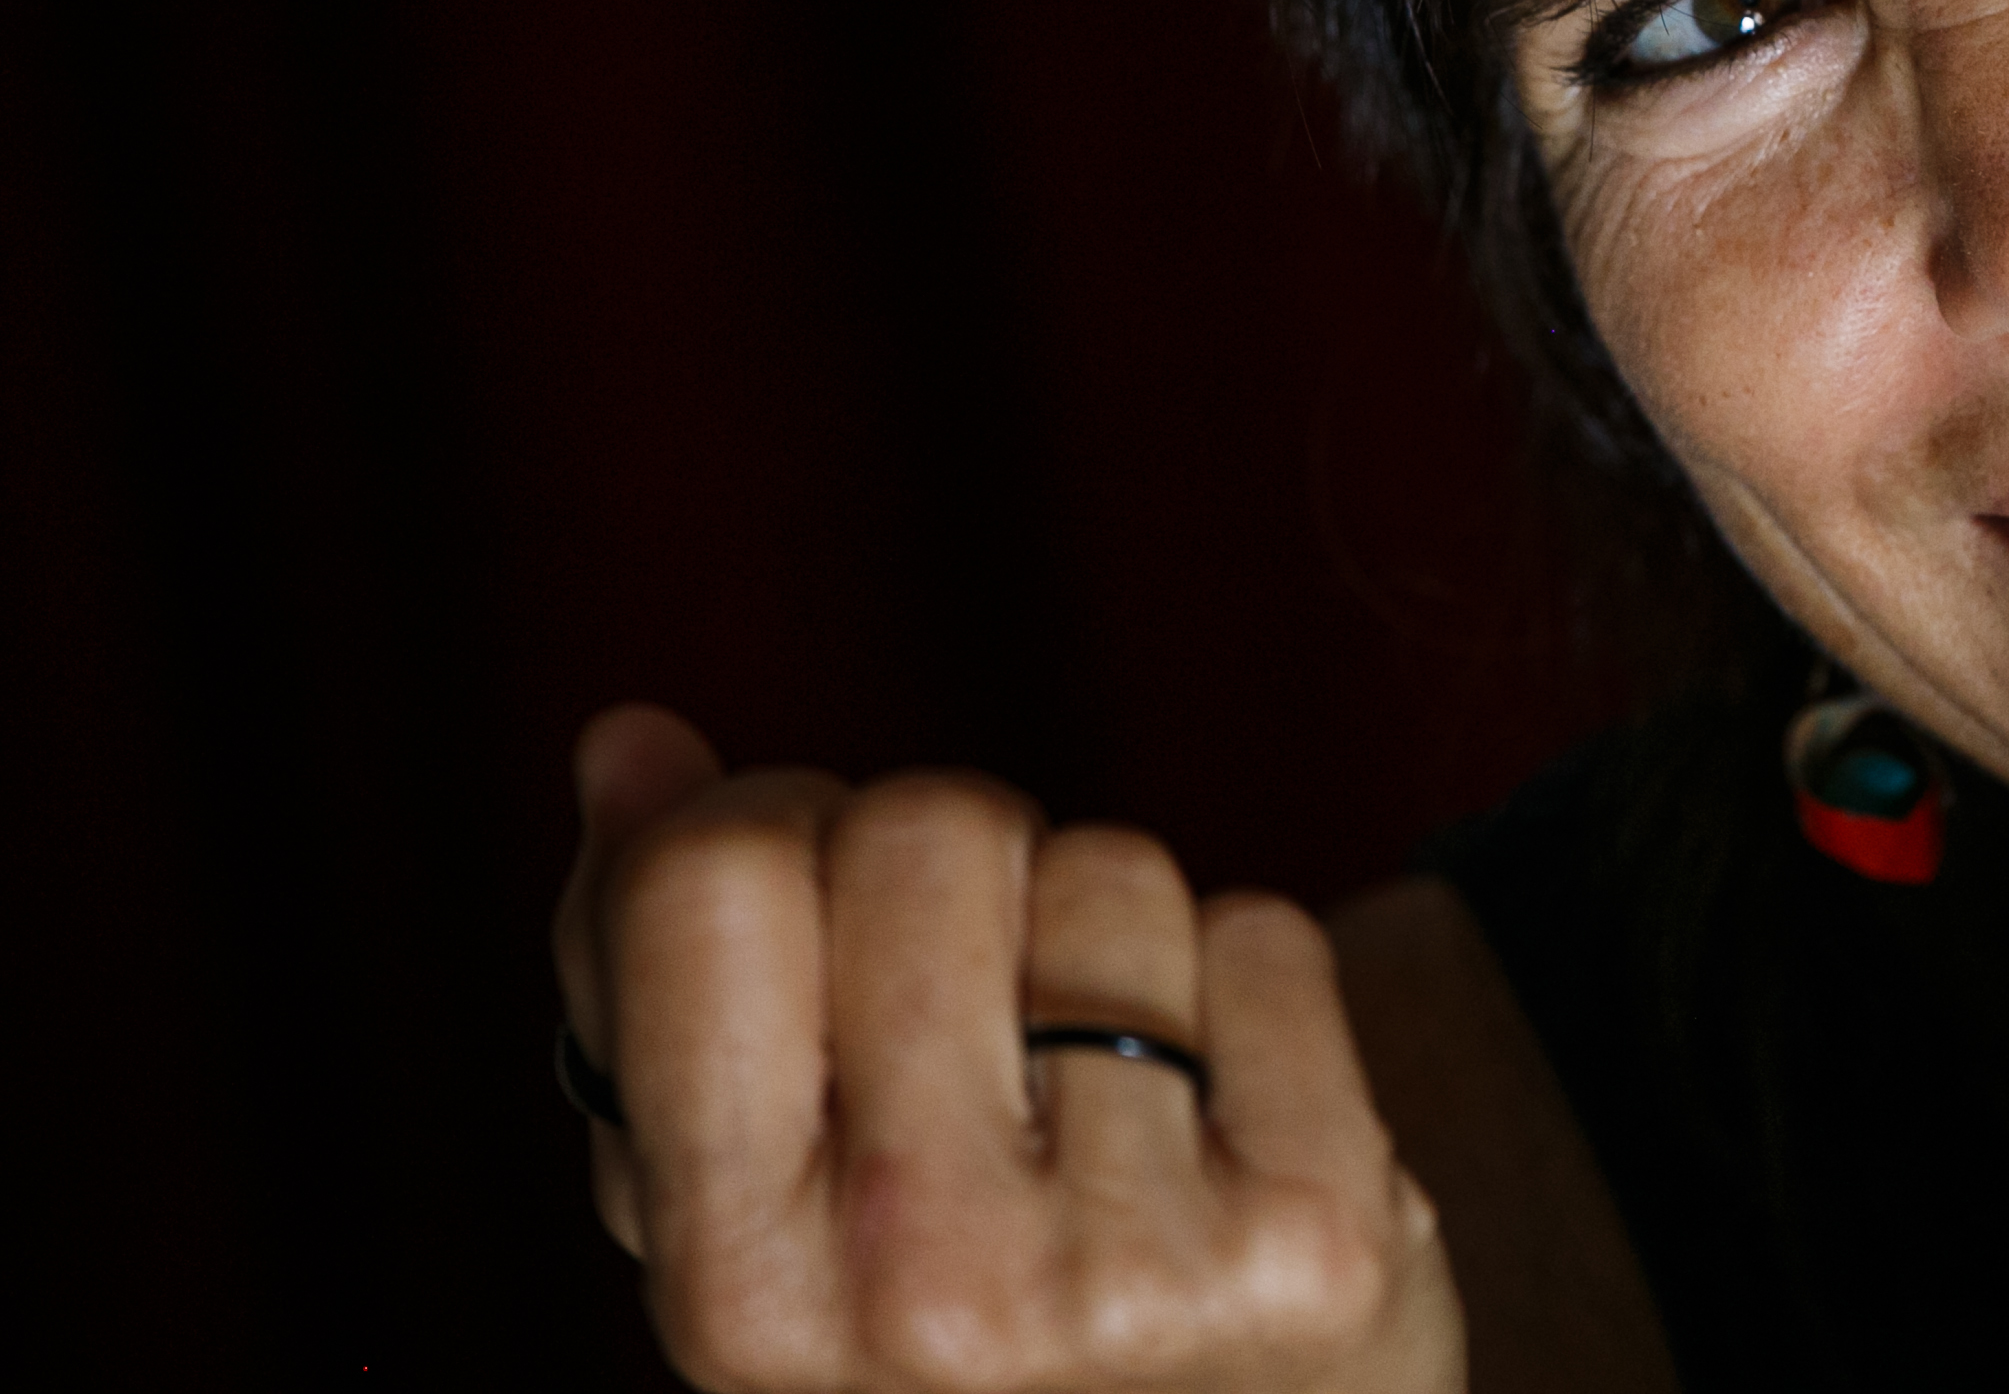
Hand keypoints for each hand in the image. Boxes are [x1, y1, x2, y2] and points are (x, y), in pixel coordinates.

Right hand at [551, 705, 1462, 1393]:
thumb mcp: (750, 1220)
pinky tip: (1214, 1118)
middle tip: (972, 1002)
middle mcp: (931, 1289)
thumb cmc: (936, 1323)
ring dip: (1101, 931)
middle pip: (928, 830)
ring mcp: (1137, 1271)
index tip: (812, 896)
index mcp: (739, 1289)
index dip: (769, 822)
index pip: (716, 884)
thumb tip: (632, 744)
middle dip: (956, 866)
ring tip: (1094, 1085)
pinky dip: (1239, 982)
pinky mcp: (1317, 1234)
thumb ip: (657, 984)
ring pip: (1109, 869)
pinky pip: (1261, 930)